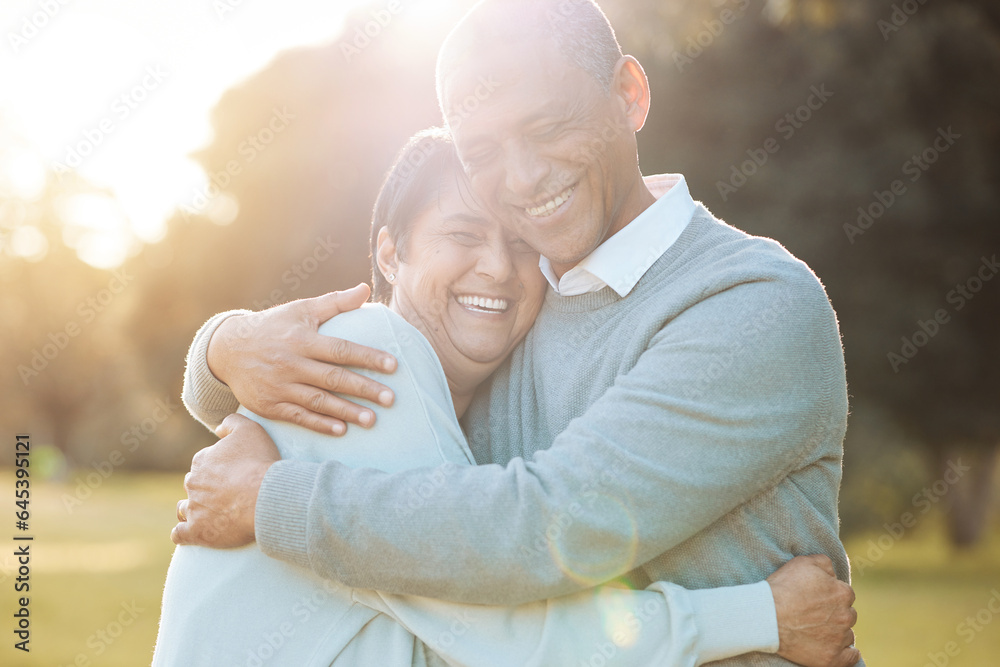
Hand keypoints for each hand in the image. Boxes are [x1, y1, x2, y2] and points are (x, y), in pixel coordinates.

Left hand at [171, 414, 278, 547]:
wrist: (264, 496)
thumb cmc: (259, 462)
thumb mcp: (250, 429)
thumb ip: (231, 422)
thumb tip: (218, 428)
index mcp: (202, 460)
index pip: (203, 463)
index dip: (217, 468)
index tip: (232, 474)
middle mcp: (193, 483)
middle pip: (194, 485)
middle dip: (205, 488)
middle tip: (226, 494)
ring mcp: (194, 508)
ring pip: (184, 509)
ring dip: (191, 510)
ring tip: (208, 514)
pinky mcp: (197, 531)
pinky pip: (180, 534)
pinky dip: (183, 534)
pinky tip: (191, 533)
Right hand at [207, 284, 397, 434]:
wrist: (228, 349)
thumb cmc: (274, 326)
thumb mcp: (301, 310)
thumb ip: (335, 302)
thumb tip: (366, 288)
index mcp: (302, 340)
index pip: (341, 349)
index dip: (368, 357)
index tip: (393, 365)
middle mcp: (291, 364)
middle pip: (333, 378)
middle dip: (364, 389)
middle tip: (391, 399)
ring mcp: (279, 386)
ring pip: (318, 401)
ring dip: (346, 411)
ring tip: (372, 420)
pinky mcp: (270, 405)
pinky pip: (299, 417)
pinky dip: (320, 424)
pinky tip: (341, 430)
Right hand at [768, 555, 860, 666]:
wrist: (766, 616)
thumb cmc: (782, 588)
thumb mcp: (802, 562)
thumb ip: (824, 563)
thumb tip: (833, 573)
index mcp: (843, 593)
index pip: (845, 594)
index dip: (830, 595)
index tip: (816, 598)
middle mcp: (846, 616)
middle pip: (847, 614)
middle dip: (835, 613)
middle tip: (814, 614)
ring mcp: (840, 638)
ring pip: (847, 634)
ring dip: (837, 632)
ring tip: (816, 630)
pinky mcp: (832, 658)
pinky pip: (851, 657)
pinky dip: (846, 653)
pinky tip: (836, 648)